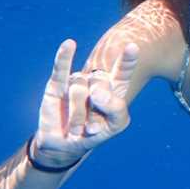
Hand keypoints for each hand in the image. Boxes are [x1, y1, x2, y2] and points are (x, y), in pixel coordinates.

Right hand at [30, 39, 137, 167]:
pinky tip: (69, 44)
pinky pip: (60, 68)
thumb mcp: (115, 125)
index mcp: (115, 87)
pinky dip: (64, 56)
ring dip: (78, 114)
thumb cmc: (95, 132)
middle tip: (91, 127)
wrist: (65, 144)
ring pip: (79, 87)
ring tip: (77, 127)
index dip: (127, 60)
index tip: (132, 47)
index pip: (123, 71)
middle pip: (99, 82)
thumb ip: (116, 108)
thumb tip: (97, 92)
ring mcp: (78, 80)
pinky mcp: (57, 84)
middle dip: (94, 109)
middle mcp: (97, 80)